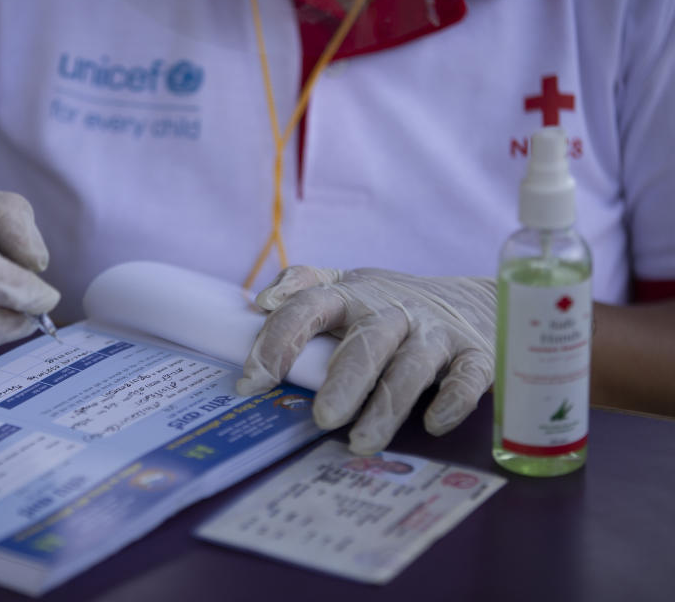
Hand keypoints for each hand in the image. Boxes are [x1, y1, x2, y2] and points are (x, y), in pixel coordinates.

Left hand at [236, 266, 495, 453]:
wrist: (474, 302)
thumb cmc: (391, 305)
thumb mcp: (347, 286)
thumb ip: (303, 286)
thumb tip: (264, 302)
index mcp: (353, 296)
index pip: (309, 307)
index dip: (279, 341)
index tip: (252, 382)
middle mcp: (394, 311)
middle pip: (366, 342)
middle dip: (344, 379)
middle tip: (323, 417)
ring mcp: (436, 333)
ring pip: (412, 367)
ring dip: (387, 405)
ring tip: (362, 442)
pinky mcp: (476, 355)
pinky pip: (467, 377)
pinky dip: (453, 399)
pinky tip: (434, 424)